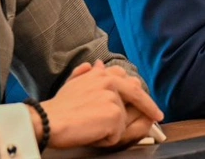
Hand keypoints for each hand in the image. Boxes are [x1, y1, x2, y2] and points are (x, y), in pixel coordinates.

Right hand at [37, 61, 162, 148]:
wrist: (46, 121)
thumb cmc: (57, 107)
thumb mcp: (72, 84)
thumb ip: (85, 74)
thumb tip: (95, 64)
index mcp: (101, 74)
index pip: (129, 80)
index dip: (140, 93)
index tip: (150, 103)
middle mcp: (110, 81)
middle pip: (138, 94)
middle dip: (149, 107)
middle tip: (157, 116)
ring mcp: (114, 98)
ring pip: (124, 120)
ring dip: (112, 129)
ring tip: (91, 128)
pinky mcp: (115, 115)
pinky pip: (117, 134)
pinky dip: (106, 139)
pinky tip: (91, 134)